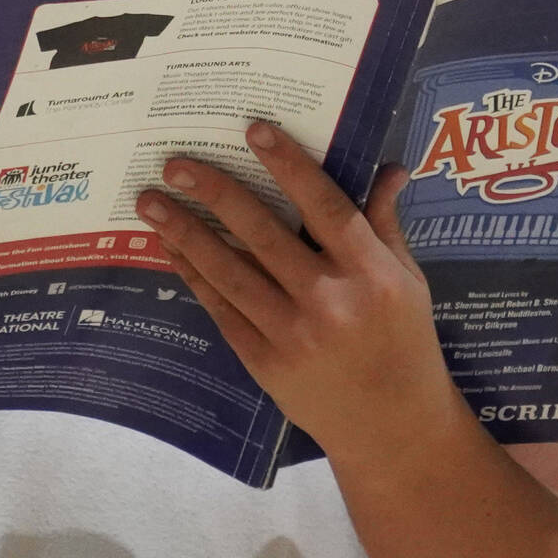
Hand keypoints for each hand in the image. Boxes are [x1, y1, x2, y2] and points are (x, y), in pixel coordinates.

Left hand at [135, 121, 460, 464]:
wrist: (392, 428)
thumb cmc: (404, 343)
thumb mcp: (407, 281)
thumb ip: (385, 223)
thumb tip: (386, 165)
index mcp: (371, 274)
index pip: (326, 207)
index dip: (290, 166)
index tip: (254, 130)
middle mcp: (330, 302)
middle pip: (264, 235)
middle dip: (216, 193)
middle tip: (175, 161)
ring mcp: (293, 336)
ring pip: (230, 272)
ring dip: (185, 233)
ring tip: (149, 201)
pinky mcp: (265, 363)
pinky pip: (222, 310)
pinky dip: (194, 276)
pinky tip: (170, 248)